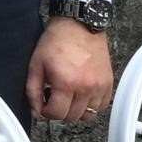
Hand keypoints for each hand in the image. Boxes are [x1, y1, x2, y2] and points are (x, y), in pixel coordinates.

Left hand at [29, 17, 115, 131]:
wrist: (79, 25)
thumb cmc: (57, 41)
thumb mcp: (35, 65)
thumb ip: (33, 91)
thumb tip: (36, 111)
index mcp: (66, 83)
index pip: (57, 114)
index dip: (46, 112)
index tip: (44, 105)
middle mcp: (86, 87)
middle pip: (73, 117)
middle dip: (60, 112)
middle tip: (54, 98)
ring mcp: (100, 86)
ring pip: (89, 115)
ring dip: (76, 110)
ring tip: (68, 96)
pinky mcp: (109, 83)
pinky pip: (102, 106)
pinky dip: (92, 105)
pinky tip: (81, 94)